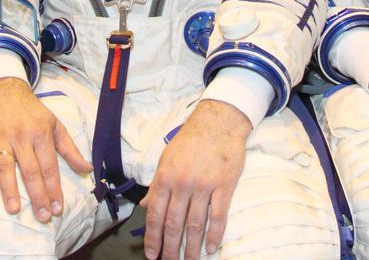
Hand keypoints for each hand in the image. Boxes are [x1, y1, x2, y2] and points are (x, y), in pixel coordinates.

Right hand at [0, 77, 91, 222]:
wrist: (4, 90)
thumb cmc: (32, 112)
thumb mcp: (55, 125)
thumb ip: (70, 149)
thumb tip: (88, 169)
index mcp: (41, 133)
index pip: (49, 166)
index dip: (54, 189)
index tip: (57, 209)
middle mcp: (22, 136)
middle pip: (30, 170)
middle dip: (37, 195)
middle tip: (42, 217)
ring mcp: (1, 137)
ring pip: (7, 166)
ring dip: (10, 189)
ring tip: (15, 209)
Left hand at [142, 99, 249, 259]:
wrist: (217, 123)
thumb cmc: (189, 141)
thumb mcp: (166, 160)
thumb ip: (156, 185)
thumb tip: (144, 205)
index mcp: (165, 178)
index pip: (155, 214)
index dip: (152, 238)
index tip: (151, 254)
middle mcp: (182, 184)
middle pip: (174, 224)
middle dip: (170, 248)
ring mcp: (203, 186)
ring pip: (195, 224)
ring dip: (191, 247)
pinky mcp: (224, 186)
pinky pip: (218, 216)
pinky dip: (214, 235)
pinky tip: (211, 248)